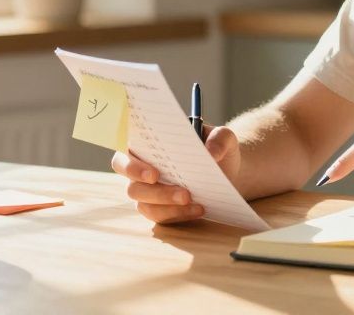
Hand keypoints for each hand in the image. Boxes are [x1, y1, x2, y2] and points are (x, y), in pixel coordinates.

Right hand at [110, 123, 240, 224]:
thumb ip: (219, 138)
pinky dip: (180, 214)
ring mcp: (150, 194)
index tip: (154, 173)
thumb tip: (211, 153)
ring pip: (145, 206)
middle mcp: (142, 172)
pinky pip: (162, 217)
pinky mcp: (161, 210)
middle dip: (156, 192)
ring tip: (193, 200)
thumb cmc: (217, 148)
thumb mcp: (223, 137)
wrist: (228, 170)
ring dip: (169, 206)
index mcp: (147, 147)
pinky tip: (199, 210)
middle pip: (133, 187)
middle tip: (183, 193)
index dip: (133, 167)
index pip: (125, 156)